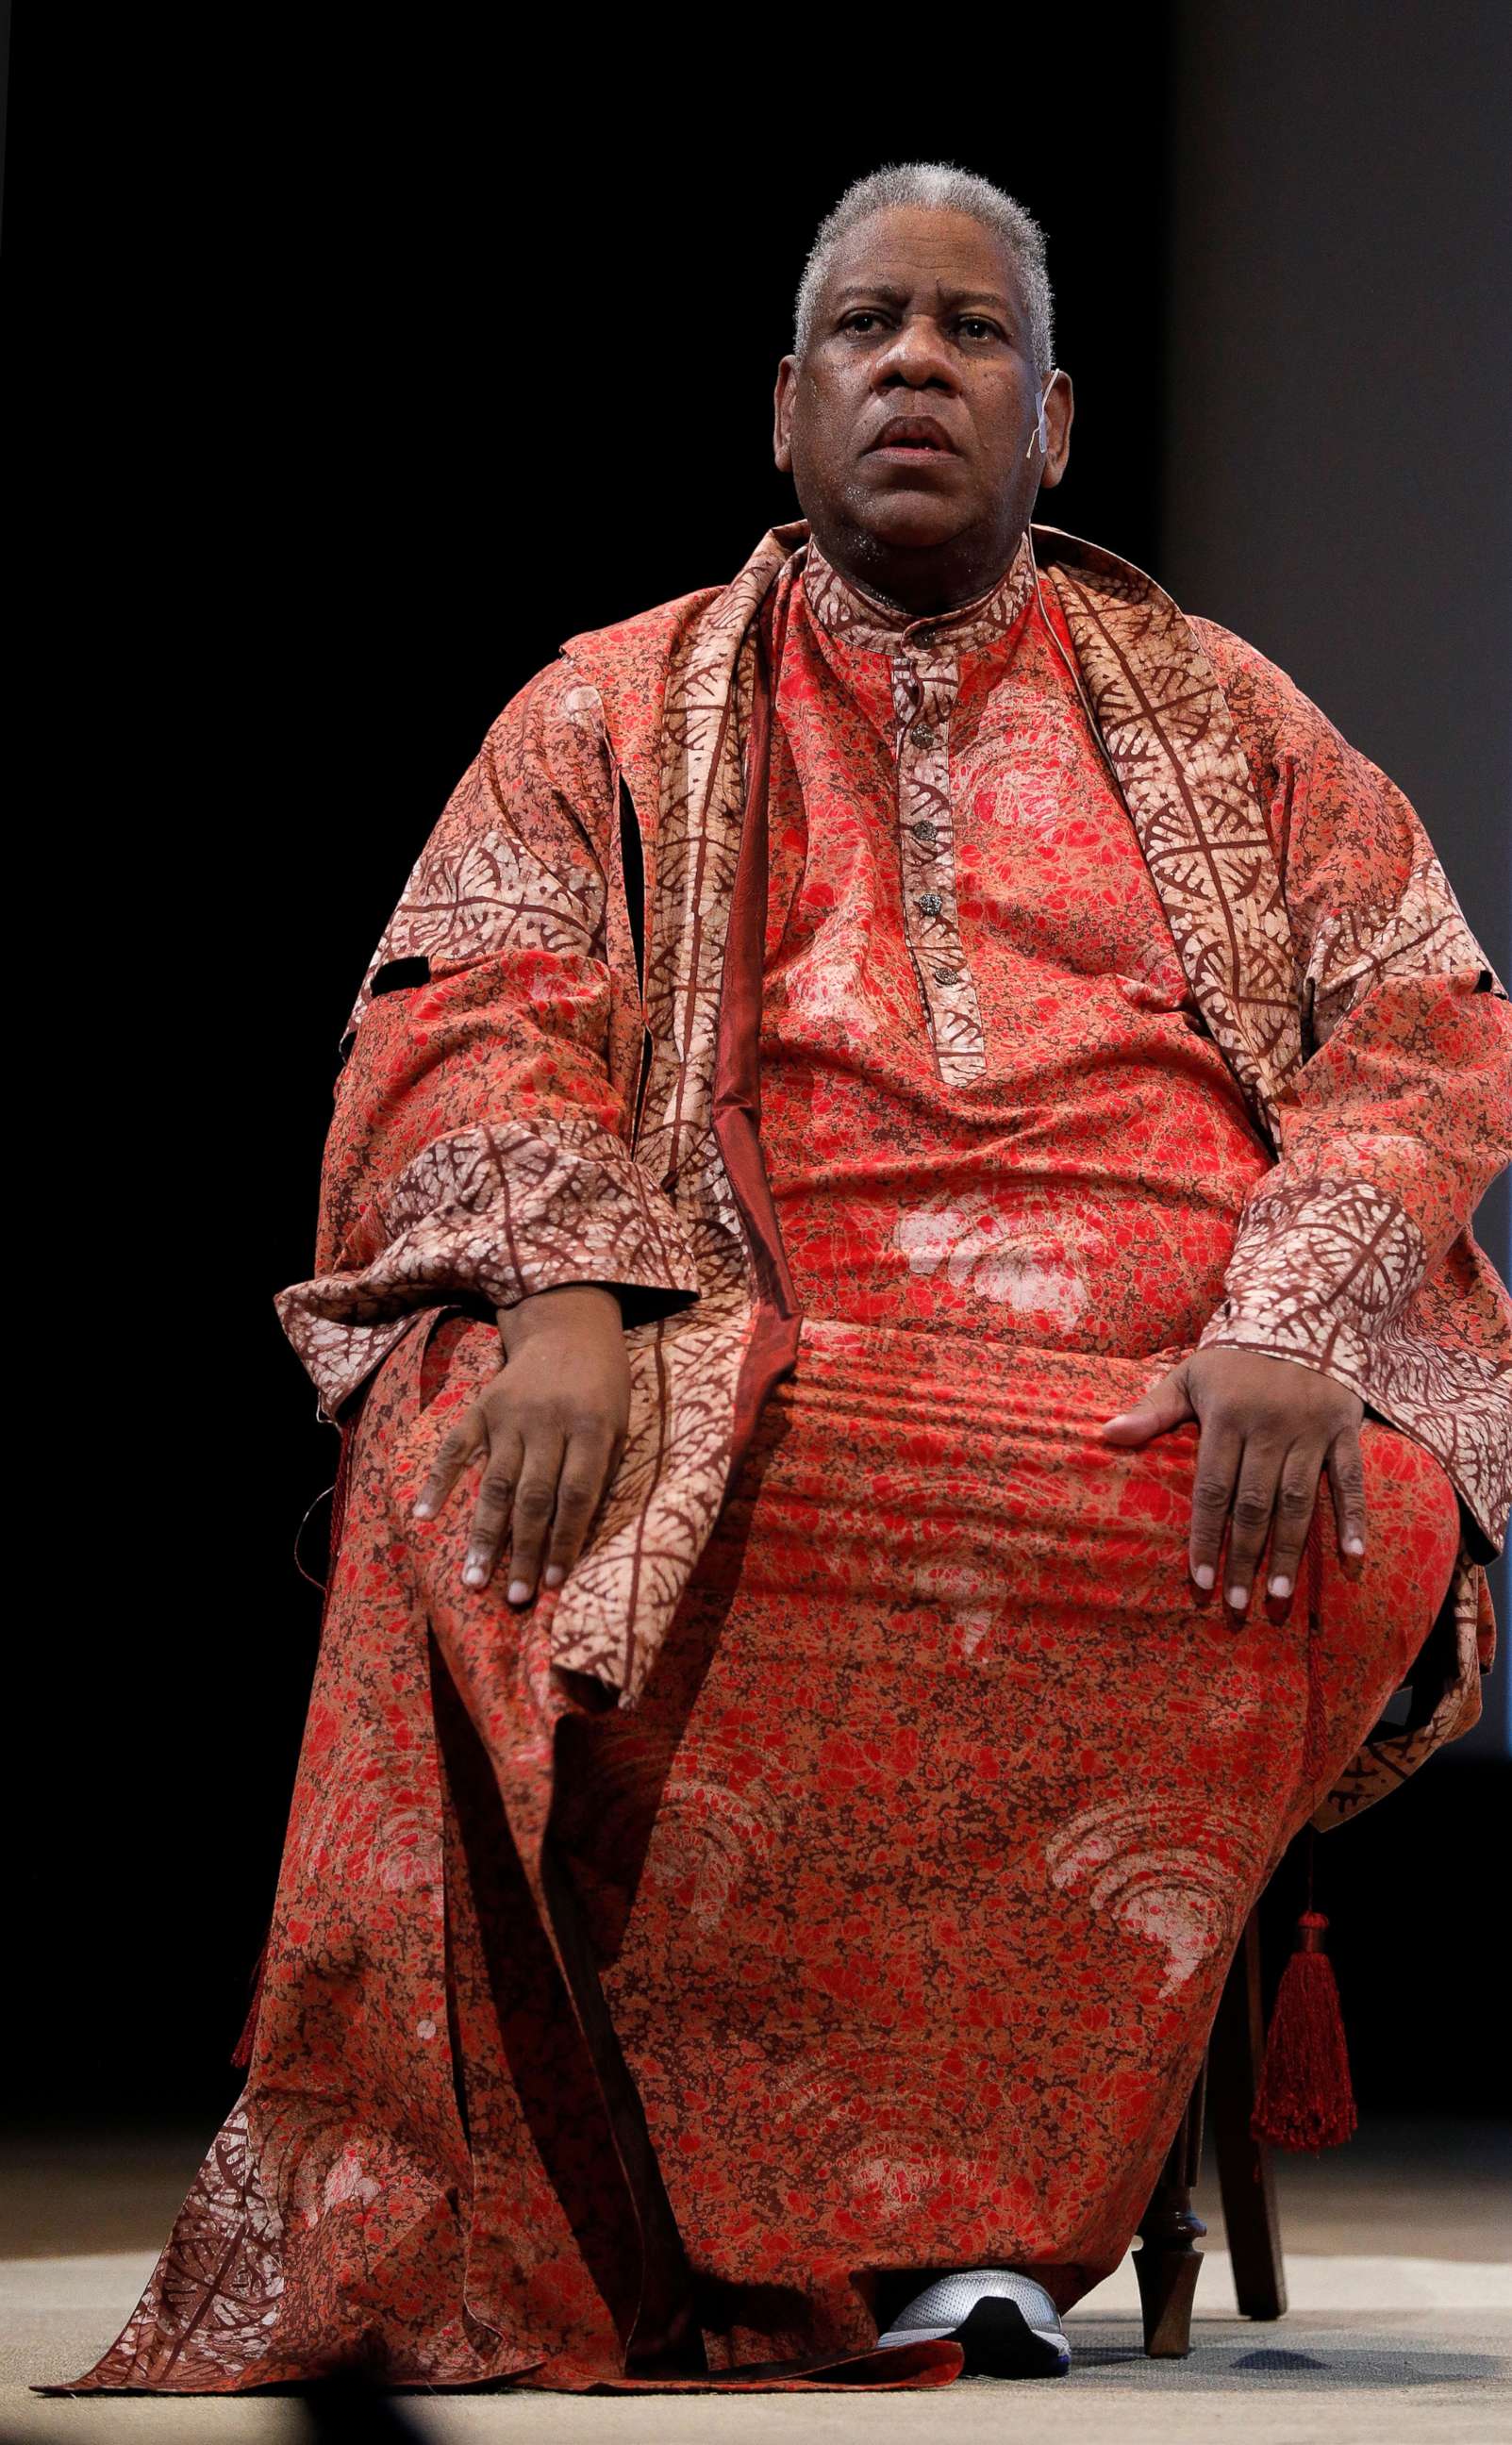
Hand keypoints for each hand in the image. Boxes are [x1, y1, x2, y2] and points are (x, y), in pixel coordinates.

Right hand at [411, 1283, 629, 1604]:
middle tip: (513, 1598)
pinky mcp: (481, 1406)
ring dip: (483, 1534)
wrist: (567, 1325)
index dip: (564, 1542)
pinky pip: (455, 1447)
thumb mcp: (619, 1422)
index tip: (554, 1582)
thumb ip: (601, 1472)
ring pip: (493, 1483)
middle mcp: (546, 1423)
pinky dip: (438, 1481)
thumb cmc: (603, 1385)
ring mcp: (509, 1415)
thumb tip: (578, 1535)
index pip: (575, 1496)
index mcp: (590, 1428)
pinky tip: (424, 1516)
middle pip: (532, 1498)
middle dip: (523, 1552)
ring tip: (472, 1577)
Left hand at [1100, 1348, 1365, 1610]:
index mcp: (1226, 1417)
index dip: (1205, 1537)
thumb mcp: (1190, 1374)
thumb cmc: (1235, 1354)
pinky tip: (1352, 1558)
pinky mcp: (1345, 1429)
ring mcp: (1311, 1429)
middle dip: (1244, 1558)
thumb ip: (1152, 1409)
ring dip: (1289, 1552)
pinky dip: (1353, 1518)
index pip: (1212, 1489)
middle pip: (1254, 1505)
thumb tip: (1106, 1434)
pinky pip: (1351, 1479)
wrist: (1302, 1311)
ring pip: (1299, 1502)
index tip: (1200, 1582)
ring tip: (1278, 1595)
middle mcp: (1270, 1427)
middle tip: (1238, 1605)